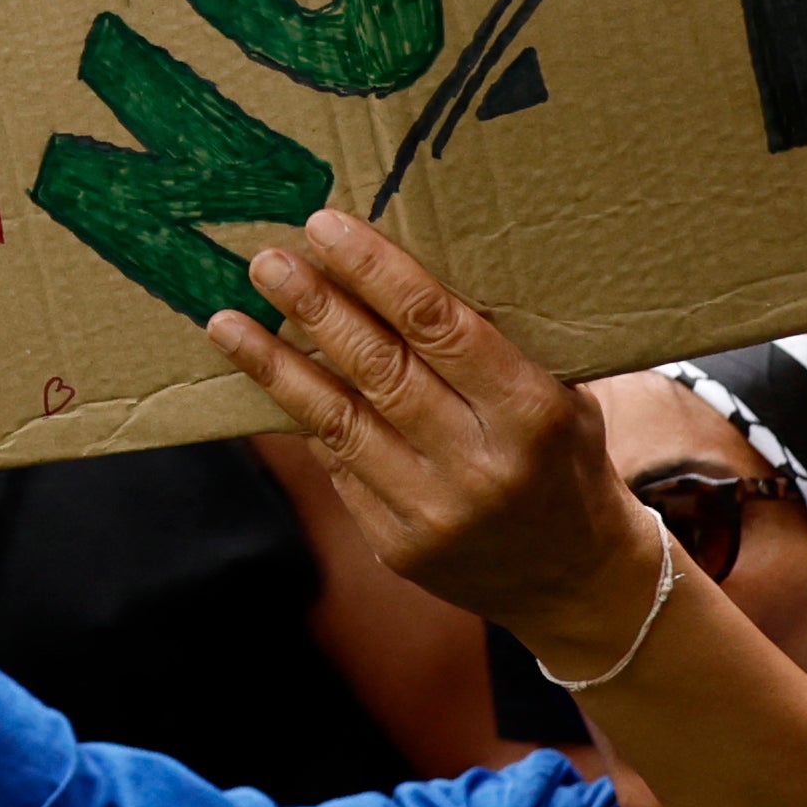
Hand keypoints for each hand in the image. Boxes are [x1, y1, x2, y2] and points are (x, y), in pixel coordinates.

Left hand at [202, 212, 654, 655]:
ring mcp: (432, 512)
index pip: (439, 326)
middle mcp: (478, 464)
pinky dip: (302, 417)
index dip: (377, 272)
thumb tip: (402, 274)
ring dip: (277, 365)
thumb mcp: (560, 394)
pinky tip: (267, 377)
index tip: (327, 228)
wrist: (576, 577)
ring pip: (338, 421)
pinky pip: (337, 465)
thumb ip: (496, 348)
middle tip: (268, 261)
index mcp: (529, 413)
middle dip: (317, 308)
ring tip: (229, 321)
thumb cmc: (564, 461)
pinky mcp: (396, 546)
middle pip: (380, 368)